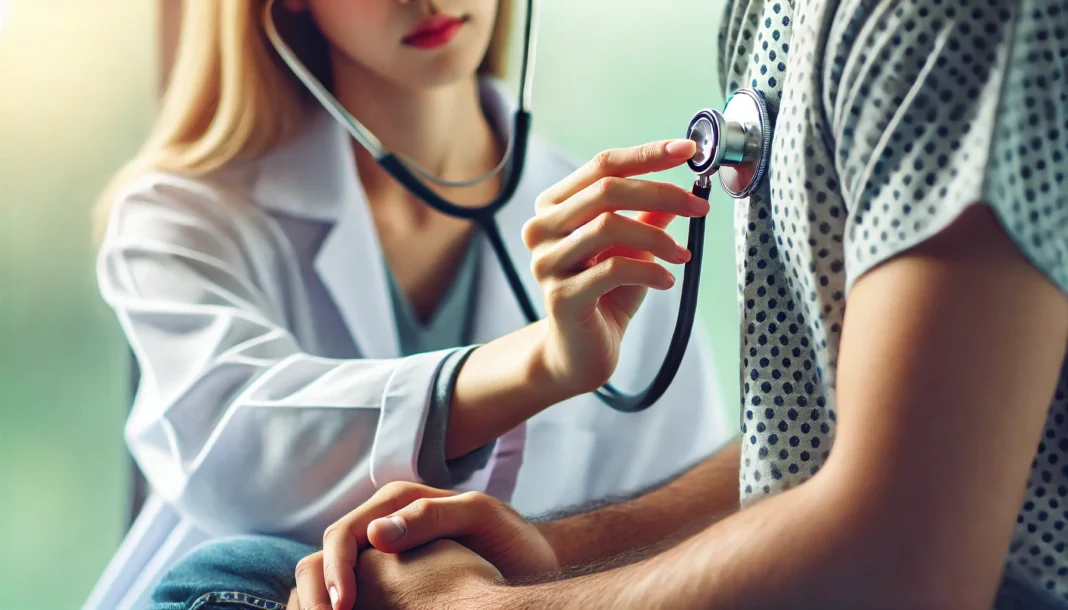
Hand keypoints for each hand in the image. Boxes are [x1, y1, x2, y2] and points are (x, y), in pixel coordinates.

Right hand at [293, 482, 556, 609]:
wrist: (534, 560)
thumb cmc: (512, 538)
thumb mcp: (482, 516)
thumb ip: (432, 517)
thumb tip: (374, 533)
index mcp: (397, 502)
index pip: (342, 535)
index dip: (334, 572)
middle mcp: (383, 523)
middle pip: (326, 557)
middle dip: (316, 594)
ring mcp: (384, 552)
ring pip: (329, 577)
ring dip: (320, 604)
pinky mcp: (390, 578)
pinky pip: (354, 592)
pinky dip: (341, 608)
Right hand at [522, 139, 706, 393]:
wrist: (580, 352)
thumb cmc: (605, 295)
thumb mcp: (632, 247)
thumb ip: (648, 215)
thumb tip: (683, 183)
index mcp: (554, 206)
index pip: (602, 165)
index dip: (647, 154)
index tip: (687, 151)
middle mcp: (541, 228)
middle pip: (606, 189)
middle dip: (661, 193)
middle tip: (699, 206)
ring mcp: (546, 262)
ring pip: (608, 226)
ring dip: (657, 237)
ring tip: (680, 254)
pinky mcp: (560, 296)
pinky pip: (612, 269)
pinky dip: (648, 271)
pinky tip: (665, 281)